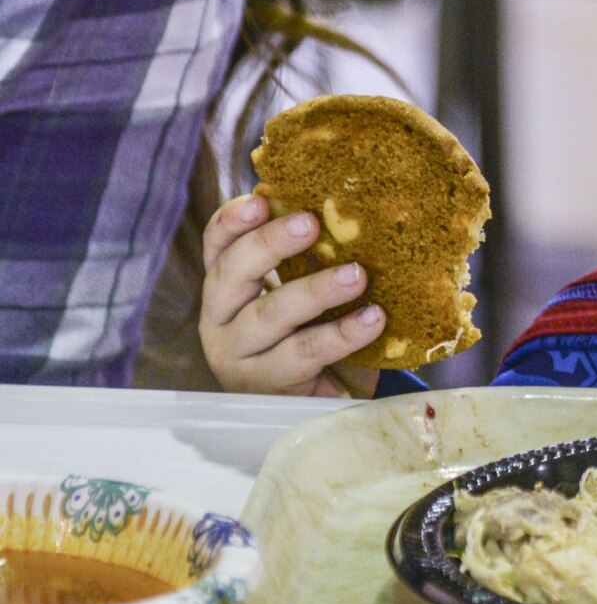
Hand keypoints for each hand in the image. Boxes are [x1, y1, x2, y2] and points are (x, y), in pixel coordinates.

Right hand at [198, 194, 382, 397]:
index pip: (216, 248)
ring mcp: (240, 358)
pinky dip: (342, 334)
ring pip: (270, 315)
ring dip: (315, 291)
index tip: (260, 200)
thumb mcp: (300, 296)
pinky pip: (306, 354)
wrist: (321, 403)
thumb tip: (350, 212)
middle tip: (310, 223)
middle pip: (232, 275)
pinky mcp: (270, 387)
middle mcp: (221, 321)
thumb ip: (309, 260)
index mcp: (225, 290)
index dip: (232, 222)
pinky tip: (373, 319)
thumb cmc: (310, 335)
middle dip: (269, 245)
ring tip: (357, 275)